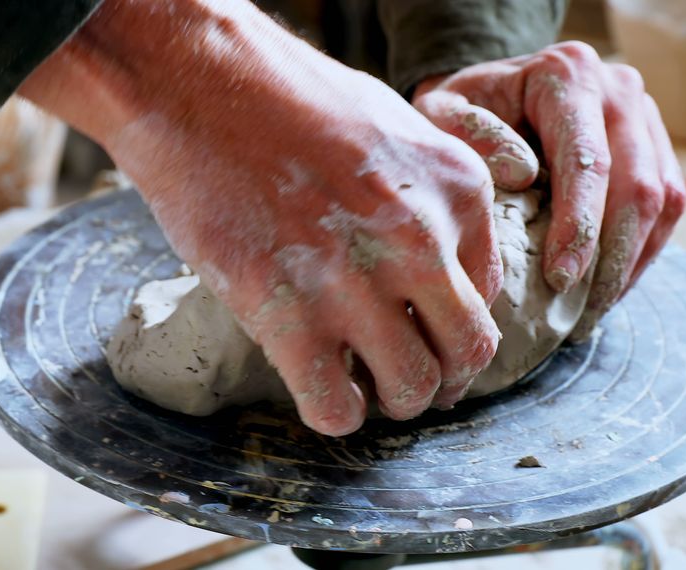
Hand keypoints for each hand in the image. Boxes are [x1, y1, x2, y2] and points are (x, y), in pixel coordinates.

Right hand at [20, 0, 501, 433]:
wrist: (195, 84)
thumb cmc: (282, 97)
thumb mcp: (389, 125)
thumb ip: (426, 193)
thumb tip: (434, 259)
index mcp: (457, 187)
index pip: (489, 291)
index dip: (453, 323)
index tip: (423, 334)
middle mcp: (421, 238)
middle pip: (467, 352)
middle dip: (442, 377)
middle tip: (405, 378)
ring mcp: (356, 281)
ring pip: (412, 389)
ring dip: (391, 402)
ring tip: (361, 387)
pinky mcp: (289, 315)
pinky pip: (337, 406)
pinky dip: (334, 415)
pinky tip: (319, 393)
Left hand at [413, 42, 685, 331]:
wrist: (486, 94)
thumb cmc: (458, 113)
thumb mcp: (439, 115)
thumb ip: (470, 135)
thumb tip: (523, 174)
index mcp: (568, 75)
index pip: (588, 160)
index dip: (580, 225)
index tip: (560, 278)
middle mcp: (618, 89)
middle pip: (637, 184)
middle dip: (611, 255)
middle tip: (578, 311)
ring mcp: (644, 116)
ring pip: (663, 200)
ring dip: (630, 262)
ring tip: (591, 311)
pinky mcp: (654, 146)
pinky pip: (667, 208)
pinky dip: (639, 253)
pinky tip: (605, 289)